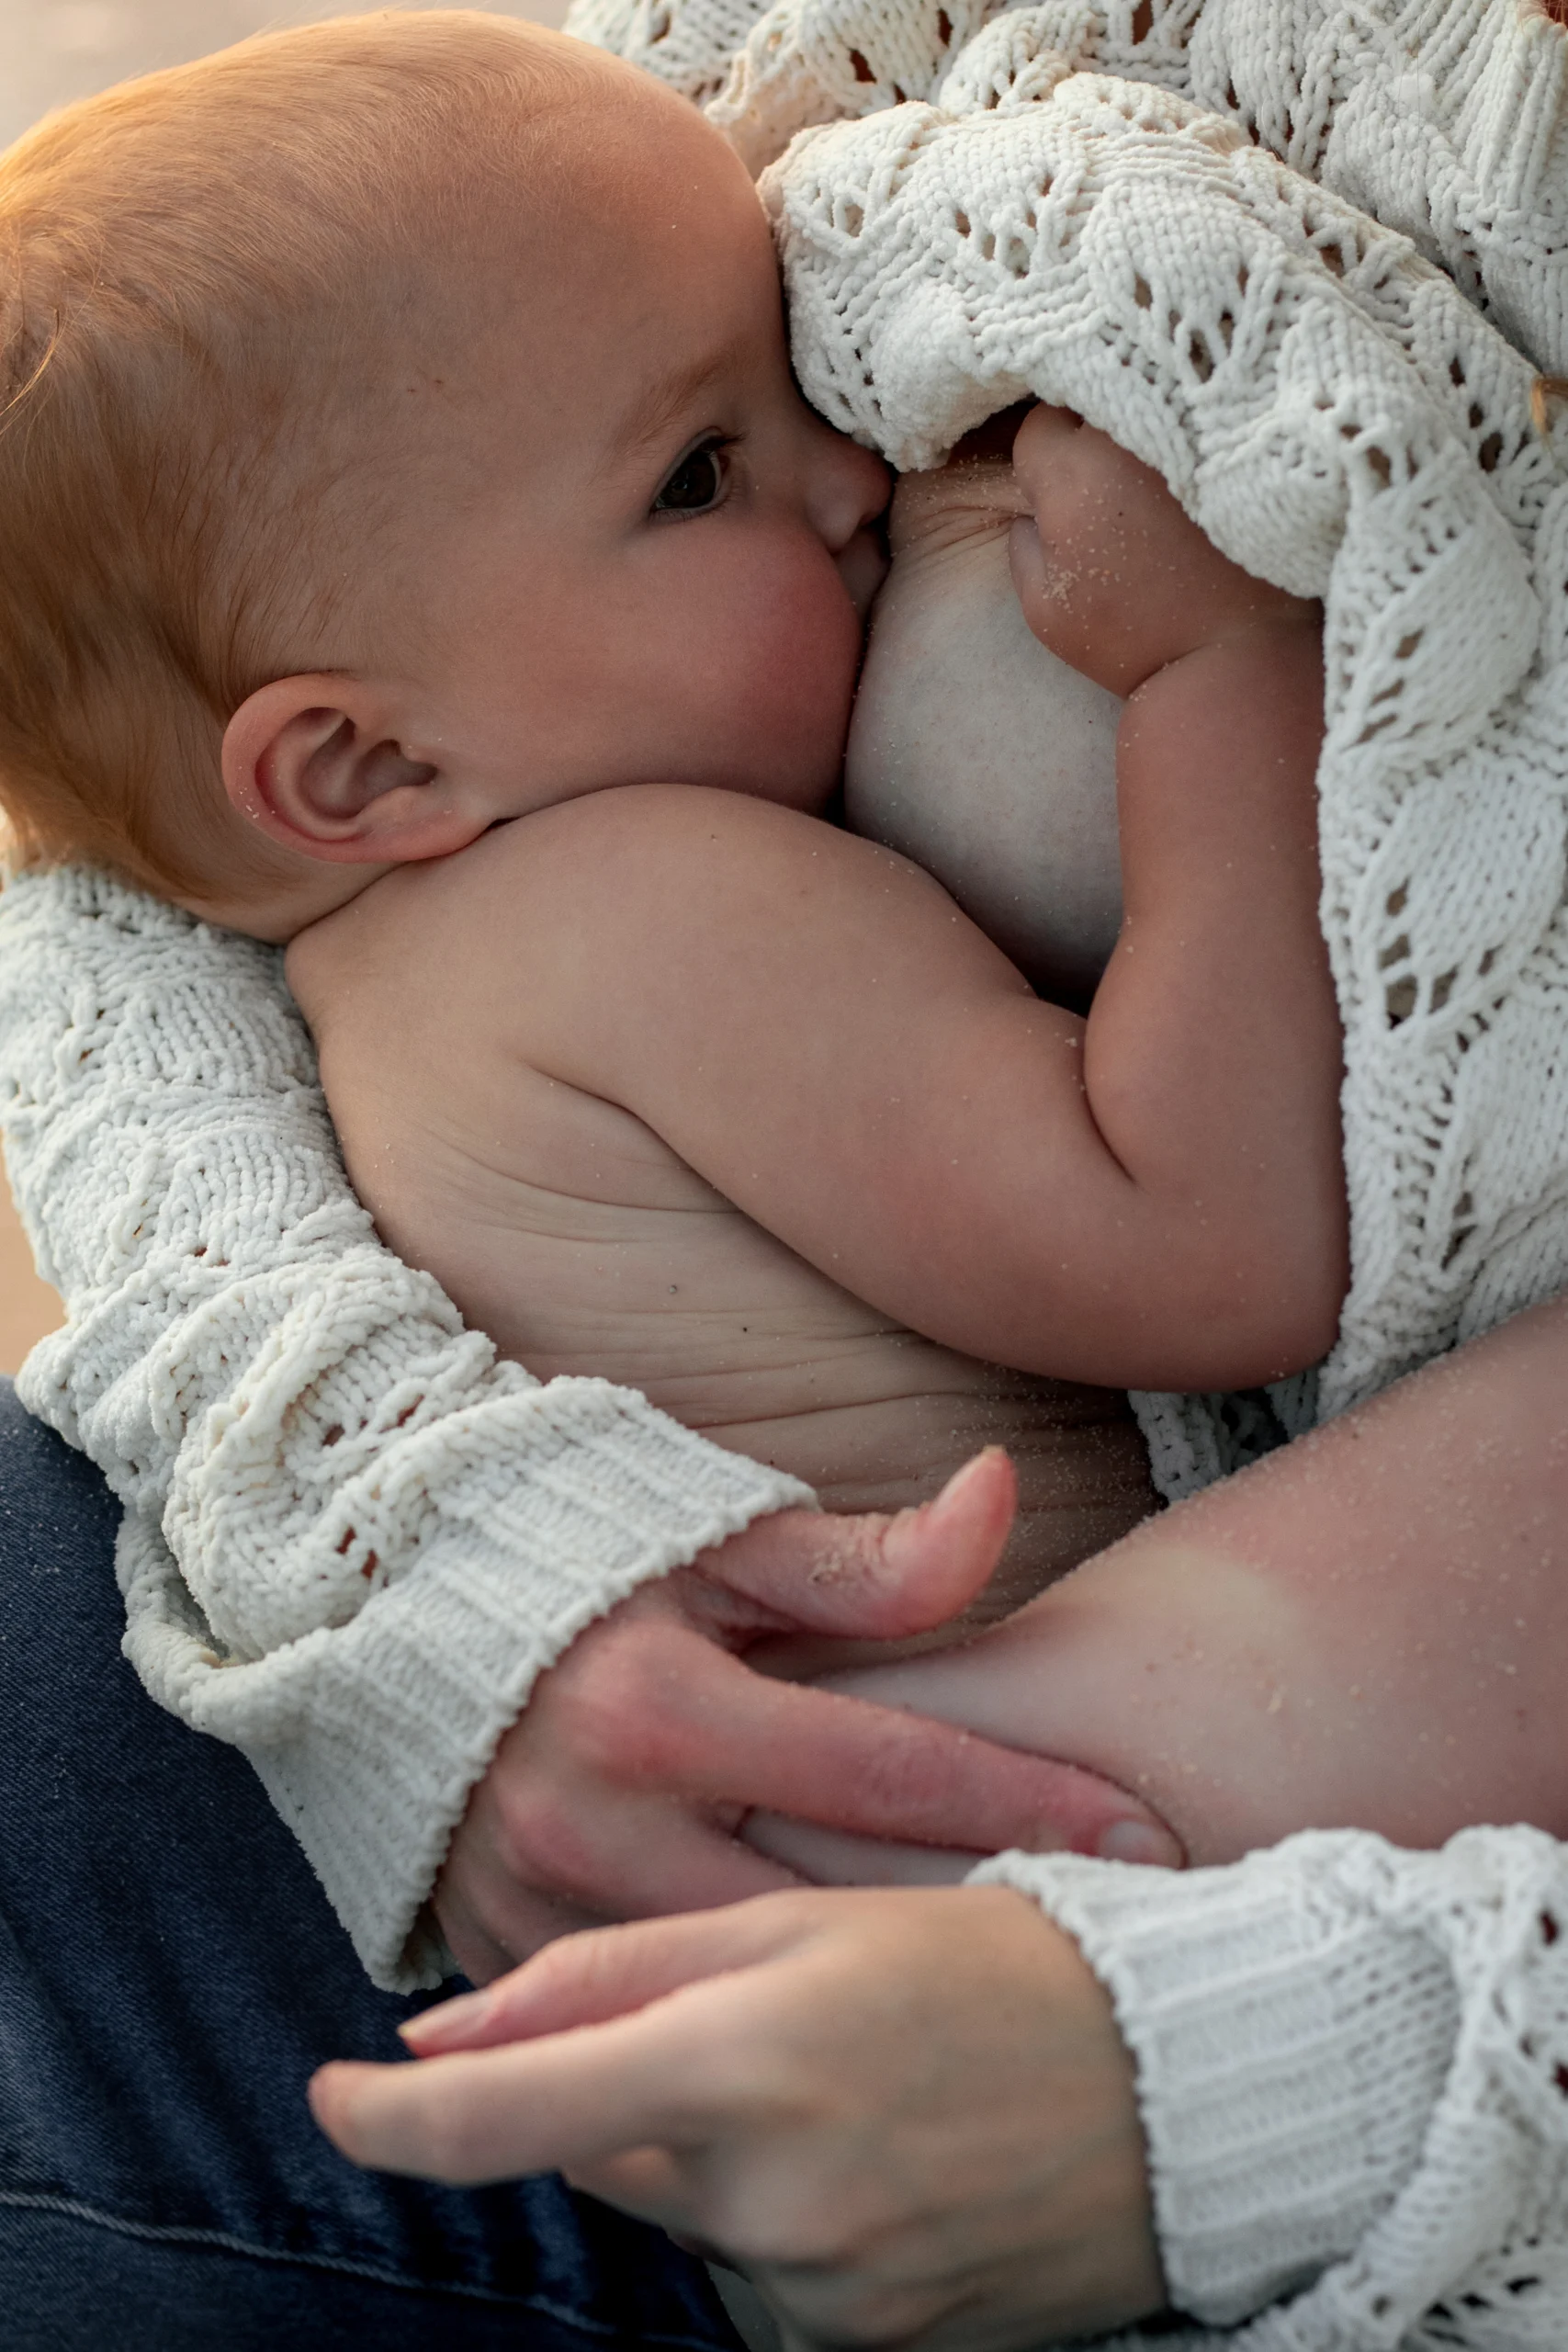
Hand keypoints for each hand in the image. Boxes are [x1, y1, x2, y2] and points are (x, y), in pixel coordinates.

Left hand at [314, 1885, 1167, 2348]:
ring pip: (685, 2217)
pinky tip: (877, 2151)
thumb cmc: (991, 1955)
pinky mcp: (869, 2347)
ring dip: (716, 2152)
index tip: (329, 2098)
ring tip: (845, 2080)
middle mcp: (772, 2196)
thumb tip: (441, 2032)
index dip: (395, 2119)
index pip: (512, 2115)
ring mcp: (823, 2291)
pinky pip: (762, 2276)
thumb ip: (614, 1973)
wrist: (1184, 2080)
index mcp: (747, 2059)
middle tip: (755, 2019)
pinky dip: (782, 2213)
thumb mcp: (801, 1921)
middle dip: (634, 2092)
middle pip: (606, 2156)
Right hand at [433, 1450, 1178, 1979]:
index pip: (884, 1776)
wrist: (381, 1604)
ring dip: (876, 1990)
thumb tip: (1004, 1490)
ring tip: (1012, 1988)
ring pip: (745, 1986)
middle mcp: (595, 1822)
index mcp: (656, 1705)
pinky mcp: (503, 1956)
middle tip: (1120, 1935)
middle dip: (976, 1922)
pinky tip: (854, 2025)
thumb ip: (863, 1557)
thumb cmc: (581, 1555)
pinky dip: (747, 2017)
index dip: (1027, 1804)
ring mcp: (538, 1906)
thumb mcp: (712, 1535)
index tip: (1148, 1836)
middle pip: (832, 1911)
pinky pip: (647, 2017)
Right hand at [1008, 404, 1314, 694]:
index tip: (1060, 489)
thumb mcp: (1046, 611)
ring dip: (1146, 420)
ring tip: (1151, 469)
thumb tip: (1031, 508)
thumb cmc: (1134, 641)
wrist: (1233, 655)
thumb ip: (1022, 546)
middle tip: (1106, 479)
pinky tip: (1197, 468)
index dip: (1045, 458)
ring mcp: (1189, 432)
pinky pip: (1204, 413)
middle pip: (1095, 395)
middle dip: (1091, 428)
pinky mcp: (1238, 443)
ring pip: (1152, 394)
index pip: (1039, 423)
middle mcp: (1129, 439)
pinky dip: (1194, 429)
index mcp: (1072, 475)